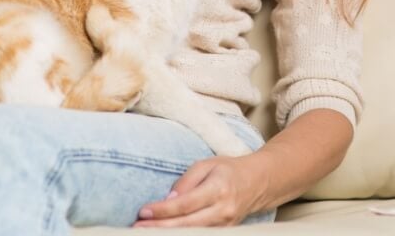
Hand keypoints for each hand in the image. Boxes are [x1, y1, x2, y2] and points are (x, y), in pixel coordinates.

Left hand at [132, 154, 269, 227]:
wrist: (257, 182)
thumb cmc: (228, 170)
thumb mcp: (206, 165)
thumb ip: (186, 182)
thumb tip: (167, 200)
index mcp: (218, 189)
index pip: (185, 204)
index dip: (162, 210)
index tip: (143, 211)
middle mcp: (223, 211)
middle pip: (186, 225)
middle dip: (159, 227)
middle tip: (136, 226)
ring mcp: (226, 225)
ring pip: (193, 233)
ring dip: (167, 234)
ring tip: (146, 231)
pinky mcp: (225, 232)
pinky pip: (200, 235)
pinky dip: (182, 234)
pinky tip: (165, 232)